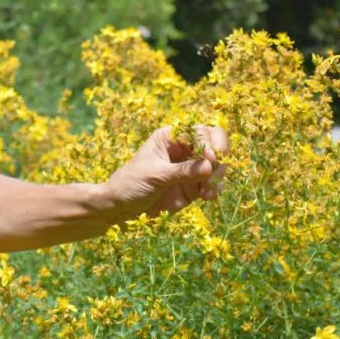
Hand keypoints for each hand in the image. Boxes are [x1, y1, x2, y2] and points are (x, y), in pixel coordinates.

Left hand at [100, 124, 228, 223]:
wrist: (120, 207)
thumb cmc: (131, 183)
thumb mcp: (155, 175)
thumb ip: (183, 171)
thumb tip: (209, 166)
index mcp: (170, 137)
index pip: (198, 130)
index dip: (208, 142)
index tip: (211, 159)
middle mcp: (183, 149)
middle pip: (213, 143)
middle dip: (219, 157)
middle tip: (214, 173)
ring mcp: (189, 167)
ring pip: (216, 164)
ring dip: (217, 176)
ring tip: (207, 192)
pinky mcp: (193, 185)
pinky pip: (212, 182)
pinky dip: (215, 188)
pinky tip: (208, 197)